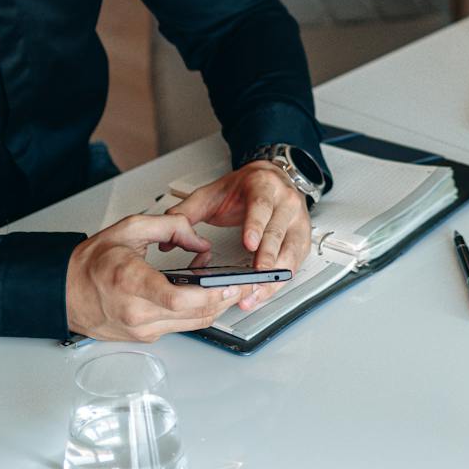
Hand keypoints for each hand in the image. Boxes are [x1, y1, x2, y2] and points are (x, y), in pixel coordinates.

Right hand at [64, 213, 243, 339]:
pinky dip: (195, 313)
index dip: (212, 294)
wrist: (64, 290)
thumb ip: (171, 226)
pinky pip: (179, 327)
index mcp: (131, 283)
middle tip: (242, 283)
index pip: (179, 299)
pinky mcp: (144, 338)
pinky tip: (201, 297)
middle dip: (225, 299)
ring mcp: (140, 330)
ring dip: (214, 307)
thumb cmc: (91, 263)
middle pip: (194, 315)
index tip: (230, 283)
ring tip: (227, 287)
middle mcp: (136, 313)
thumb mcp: (129, 228)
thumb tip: (200, 239)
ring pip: (192, 325)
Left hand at [166, 162, 313, 309]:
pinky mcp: (302, 237)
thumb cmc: (244, 188)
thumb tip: (167, 235)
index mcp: (264, 186)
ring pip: (291, 250)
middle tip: (255, 276)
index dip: (256, 226)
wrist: (269, 178)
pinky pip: (295, 262)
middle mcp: (285, 202)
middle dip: (267, 257)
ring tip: (256, 291)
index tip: (249, 244)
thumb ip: (188, 211)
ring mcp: (297, 220)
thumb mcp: (213, 193)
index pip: (261, 207)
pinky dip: (281, 279)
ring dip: (275, 274)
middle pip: (278, 232)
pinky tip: (266, 290)